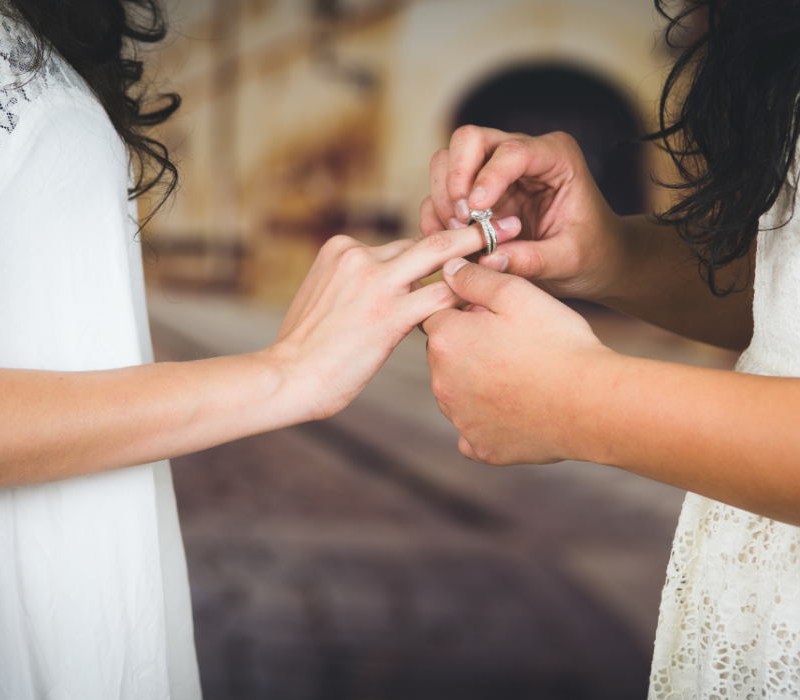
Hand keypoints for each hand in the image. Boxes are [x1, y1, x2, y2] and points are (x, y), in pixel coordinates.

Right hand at [269, 223, 520, 422]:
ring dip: (479, 253)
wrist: (287, 377)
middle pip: (426, 240)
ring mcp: (374, 281)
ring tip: (512, 246)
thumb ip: (355, 286)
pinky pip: (439, 297)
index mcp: (342, 249)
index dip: (439, 247)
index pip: (402, 245)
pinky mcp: (388, 312)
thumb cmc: (306, 350)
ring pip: (439, 257)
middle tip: (507, 222)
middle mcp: (359, 255)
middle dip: (471, 231)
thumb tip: (387, 292)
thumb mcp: (323, 300)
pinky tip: (492, 295)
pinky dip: (466, 294)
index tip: (467, 237)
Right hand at [420, 126, 629, 301]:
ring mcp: (494, 172)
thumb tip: (487, 262)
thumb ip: (532, 260)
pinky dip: (437, 217)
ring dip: (443, 199)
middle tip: (461, 221)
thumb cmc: (591, 253)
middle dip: (456, 178)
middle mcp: (521, 154)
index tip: (475, 211)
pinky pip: (441, 194)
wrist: (594, 262)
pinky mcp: (477, 195)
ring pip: (446, 161)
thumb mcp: (570, 259)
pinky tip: (451, 244)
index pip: (511, 151)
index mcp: (555, 156)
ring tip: (458, 235)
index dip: (487, 178)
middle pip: (469, 140)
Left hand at [423, 258, 615, 465]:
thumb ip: (476, 278)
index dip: (468, 312)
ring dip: (478, 384)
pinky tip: (515, 411)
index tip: (499, 317)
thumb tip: (449, 270)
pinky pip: (474, 432)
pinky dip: (489, 422)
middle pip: (446, 356)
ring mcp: (460, 420)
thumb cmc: (557, 343)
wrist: (591, 402)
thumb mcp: (517, 293)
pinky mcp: (481, 447)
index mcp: (446, 340)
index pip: (439, 316)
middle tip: (515, 346)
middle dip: (470, 348)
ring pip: (459, 393)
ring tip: (521, 377)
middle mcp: (442, 383)